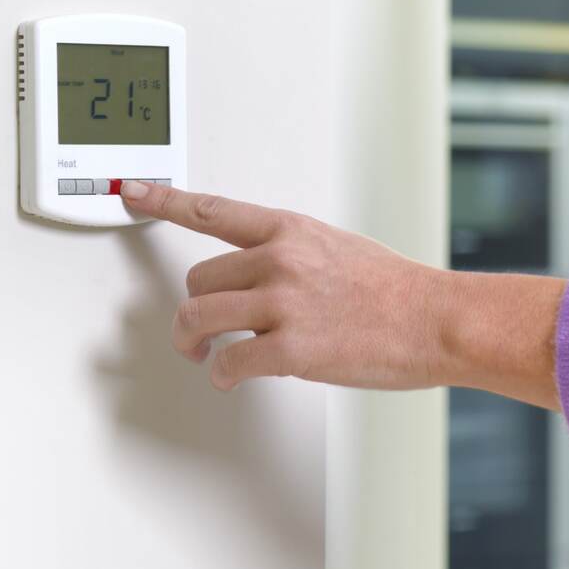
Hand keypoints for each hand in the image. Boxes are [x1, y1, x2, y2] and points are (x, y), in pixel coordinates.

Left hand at [121, 181, 564, 407]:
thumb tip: (256, 275)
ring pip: (198, 318)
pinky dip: (221, 373)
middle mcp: (279, 260)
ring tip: (202, 353)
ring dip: (192, 342)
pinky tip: (231, 374)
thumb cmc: (393, 288)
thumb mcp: (335, 248)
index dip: (164, 200)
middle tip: (198, 329)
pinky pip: (228, 362)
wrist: (434, 319)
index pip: (212, 210)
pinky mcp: (291, 349)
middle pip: (196, 278)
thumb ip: (289, 254)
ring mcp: (283, 304)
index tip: (133, 193)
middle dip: (193, 307)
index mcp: (289, 231)